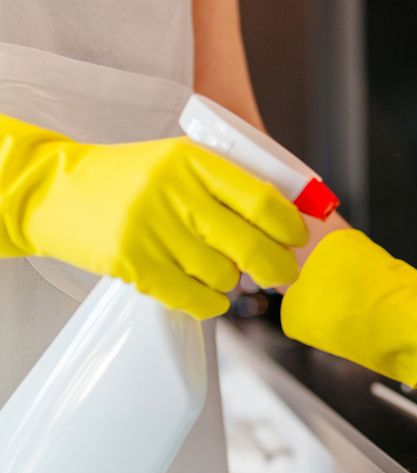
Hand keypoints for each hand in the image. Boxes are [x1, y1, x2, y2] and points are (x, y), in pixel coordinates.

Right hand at [0, 114, 307, 318]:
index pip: (262, 200)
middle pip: (251, 245)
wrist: (55, 192)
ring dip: (232, 282)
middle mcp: (174, 192)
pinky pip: (194, 299)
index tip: (298, 240)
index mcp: (193, 160)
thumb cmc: (126, 180)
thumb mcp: (176, 162)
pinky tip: (207, 295)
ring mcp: (152, 228)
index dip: (290, 228)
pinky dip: (210, 303)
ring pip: (224, 276)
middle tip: (282, 273)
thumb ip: (224, 184)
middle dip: (278, 267)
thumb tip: (285, 222)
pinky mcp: (134, 263)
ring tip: (221, 272)